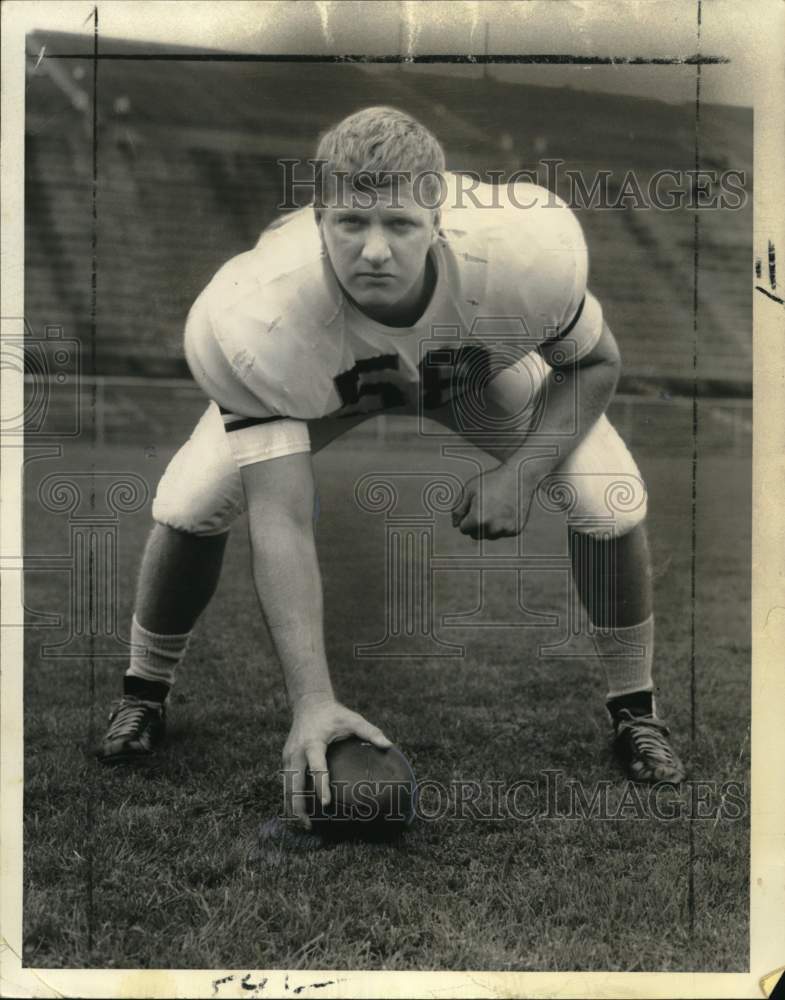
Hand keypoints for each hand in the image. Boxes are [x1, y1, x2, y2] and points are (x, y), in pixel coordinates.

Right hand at [282, 694, 391, 829]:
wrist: (309, 703)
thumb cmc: (334, 714)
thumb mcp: (353, 719)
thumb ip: (370, 731)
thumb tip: (388, 745)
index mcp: (313, 742)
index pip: (316, 767)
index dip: (321, 786)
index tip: (325, 804)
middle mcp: (297, 751)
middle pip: (294, 782)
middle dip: (299, 804)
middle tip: (309, 824)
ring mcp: (288, 755)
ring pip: (287, 785)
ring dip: (292, 805)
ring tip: (304, 824)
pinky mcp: (286, 758)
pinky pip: (286, 780)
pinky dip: (290, 796)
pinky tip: (298, 810)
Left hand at [451, 464, 531, 539]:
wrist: (519, 476)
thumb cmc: (491, 481)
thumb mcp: (469, 490)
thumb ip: (458, 509)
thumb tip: (455, 525)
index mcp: (478, 519)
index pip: (463, 529)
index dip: (466, 516)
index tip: (473, 505)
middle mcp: (493, 528)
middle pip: (475, 535)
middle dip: (476, 524)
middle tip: (484, 506)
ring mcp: (505, 530)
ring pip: (489, 536)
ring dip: (488, 526)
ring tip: (495, 507)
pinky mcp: (515, 530)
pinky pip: (502, 533)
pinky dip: (501, 525)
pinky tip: (505, 510)